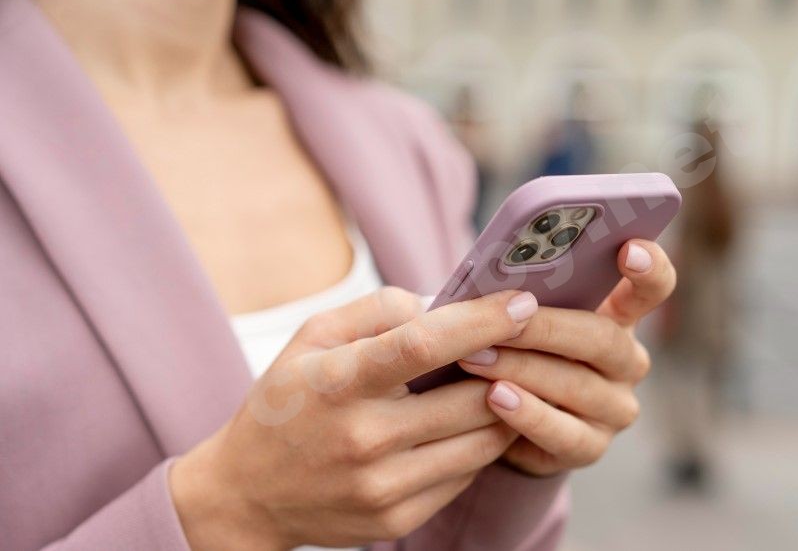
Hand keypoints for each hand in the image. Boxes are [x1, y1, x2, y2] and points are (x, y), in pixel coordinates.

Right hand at [170, 286, 539, 549]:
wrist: (247, 493)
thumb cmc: (287, 401)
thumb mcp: (313, 337)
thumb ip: (378, 310)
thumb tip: (442, 305)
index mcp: (338, 383)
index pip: (424, 345)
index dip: (481, 322)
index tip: (523, 304)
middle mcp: (364, 440)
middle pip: (470, 399)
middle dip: (507, 369)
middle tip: (519, 348)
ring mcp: (382, 488)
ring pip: (482, 442)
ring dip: (501, 409)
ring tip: (495, 385)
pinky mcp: (397, 520)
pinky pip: (466, 476)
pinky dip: (476, 446)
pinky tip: (461, 426)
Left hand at [458, 240, 674, 475]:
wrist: (502, 422)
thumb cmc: (513, 349)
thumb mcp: (521, 317)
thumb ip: (523, 294)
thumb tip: (493, 275)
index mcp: (619, 316)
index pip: (653, 287)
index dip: (649, 268)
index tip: (630, 249)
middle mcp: (627, 361)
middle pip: (603, 338)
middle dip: (547, 327)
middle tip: (502, 317)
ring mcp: (615, 408)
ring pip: (578, 385)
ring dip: (522, 369)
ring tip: (476, 357)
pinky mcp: (591, 447)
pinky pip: (563, 434)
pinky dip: (526, 414)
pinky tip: (494, 399)